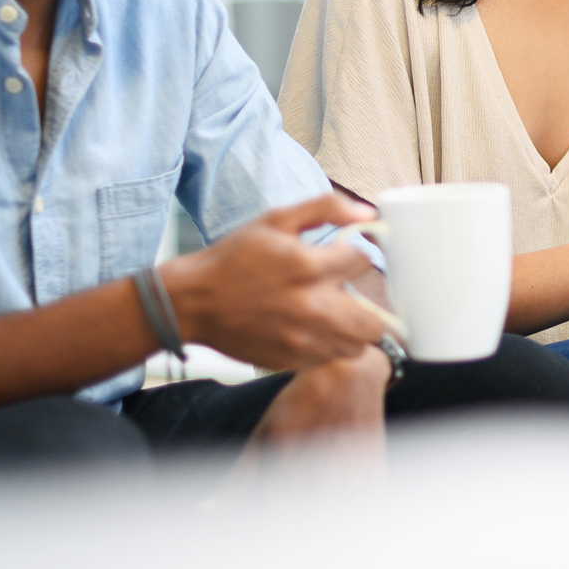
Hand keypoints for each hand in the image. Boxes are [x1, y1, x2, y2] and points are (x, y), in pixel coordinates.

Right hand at [160, 193, 388, 369]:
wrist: (193, 302)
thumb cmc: (233, 258)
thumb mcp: (275, 220)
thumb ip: (325, 208)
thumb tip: (368, 212)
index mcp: (308, 267)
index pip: (364, 262)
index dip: (356, 256)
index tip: (342, 257)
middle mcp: (311, 308)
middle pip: (375, 321)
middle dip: (370, 305)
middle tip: (349, 295)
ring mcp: (302, 340)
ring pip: (358, 346)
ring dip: (352, 329)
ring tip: (332, 314)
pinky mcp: (292, 360)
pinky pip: (331, 359)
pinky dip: (329, 346)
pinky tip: (311, 328)